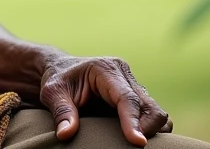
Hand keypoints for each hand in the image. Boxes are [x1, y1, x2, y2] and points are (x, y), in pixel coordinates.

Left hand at [39, 55, 172, 145]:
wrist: (62, 69)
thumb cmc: (58, 80)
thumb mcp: (53, 93)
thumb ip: (61, 111)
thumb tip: (66, 134)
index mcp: (106, 69)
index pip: (126, 98)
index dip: (133, 121)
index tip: (138, 142)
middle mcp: (125, 74)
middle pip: (149, 106)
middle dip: (147, 129)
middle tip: (134, 146)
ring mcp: (134, 85)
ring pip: (156, 112)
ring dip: (152, 130)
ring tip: (134, 144)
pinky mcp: (138, 96)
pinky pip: (153, 116)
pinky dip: (151, 129)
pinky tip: (136, 137)